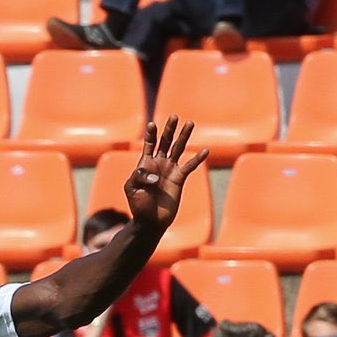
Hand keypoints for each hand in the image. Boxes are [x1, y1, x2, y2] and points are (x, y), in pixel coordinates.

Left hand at [120, 115, 209, 231]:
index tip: (152, 124)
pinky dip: (197, 158)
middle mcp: (159, 164)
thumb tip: (156, 174)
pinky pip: (190, 166)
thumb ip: (140, 176)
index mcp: (145, 164)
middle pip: (165, 142)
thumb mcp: (131, 187)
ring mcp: (170, 170)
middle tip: (174, 116)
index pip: (149, 145)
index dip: (151, 134)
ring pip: (178, 149)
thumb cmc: (138, 204)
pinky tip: (205, 150)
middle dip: (169, 129)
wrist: (150, 220)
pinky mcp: (179, 178)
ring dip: (184, 136)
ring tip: (190, 123)